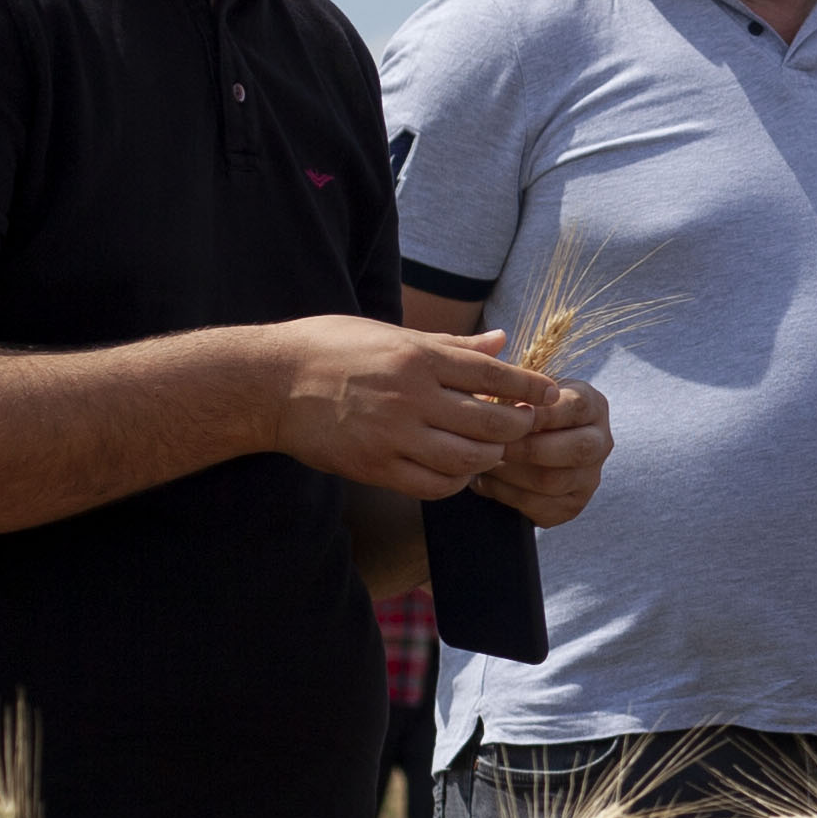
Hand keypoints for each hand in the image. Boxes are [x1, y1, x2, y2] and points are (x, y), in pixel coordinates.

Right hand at [272, 318, 555, 499]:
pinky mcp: (374, 466)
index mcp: (416, 356)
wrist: (266, 384)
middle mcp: (410, 395)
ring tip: (493, 451)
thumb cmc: (328, 347)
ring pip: (467, 458)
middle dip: (518, 426)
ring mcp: (392, 434)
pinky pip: (432, 485)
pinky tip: (458, 472)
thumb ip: (449, 344)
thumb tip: (501, 341)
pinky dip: (455, 482)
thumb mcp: (390, 332)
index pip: (492, 374)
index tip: (550, 393)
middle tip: (524, 426)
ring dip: (490, 458)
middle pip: (489, 420)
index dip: (529, 386)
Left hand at [479, 374, 613, 529]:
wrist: (523, 452)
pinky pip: (540, 506)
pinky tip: (485, 481)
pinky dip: (506, 495)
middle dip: (529, 448)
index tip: (507, 411)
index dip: (542, 412)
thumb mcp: (521, 386)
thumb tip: (495, 344)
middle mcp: (600, 442)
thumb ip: (510, 373)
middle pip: (576, 449)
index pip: (576, 407)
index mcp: (592, 406)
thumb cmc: (517, 410)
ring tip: (481, 461)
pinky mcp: (572, 506)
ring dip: (512, 473)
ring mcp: (589, 478)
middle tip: (494, 443)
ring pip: (554, 481)